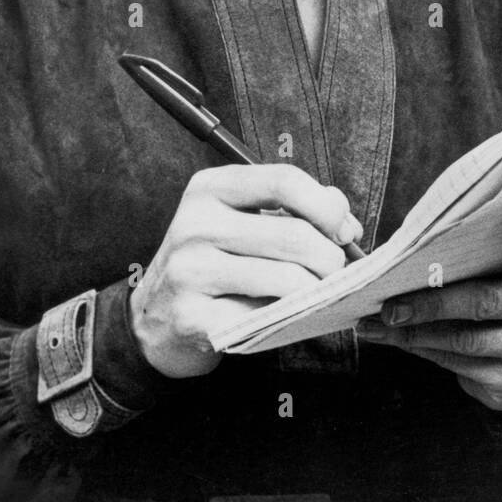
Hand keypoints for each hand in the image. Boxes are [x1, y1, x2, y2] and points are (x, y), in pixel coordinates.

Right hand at [129, 164, 362, 378]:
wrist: (155, 316)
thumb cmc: (214, 263)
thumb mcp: (244, 221)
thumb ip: (294, 210)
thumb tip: (346, 223)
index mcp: (210, 188)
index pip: (283, 180)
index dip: (326, 206)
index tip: (344, 231)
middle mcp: (196, 223)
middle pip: (293, 234)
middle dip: (331, 259)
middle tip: (337, 275)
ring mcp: (190, 270)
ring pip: (287, 279)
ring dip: (318, 293)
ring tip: (319, 296)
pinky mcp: (192, 317)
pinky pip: (265, 318)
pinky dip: (288, 320)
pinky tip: (286, 317)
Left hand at [357, 200, 501, 410]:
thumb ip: (482, 246)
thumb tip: (409, 252)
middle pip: (489, 300)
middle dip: (430, 304)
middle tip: (389, 307)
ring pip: (471, 341)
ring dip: (418, 334)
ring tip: (382, 326)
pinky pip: (467, 369)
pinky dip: (429, 354)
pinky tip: (403, 343)